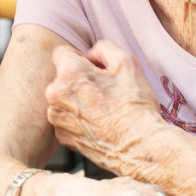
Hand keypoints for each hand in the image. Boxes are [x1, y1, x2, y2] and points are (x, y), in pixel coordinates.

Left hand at [44, 41, 161, 169]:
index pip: (62, 52)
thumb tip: (91, 54)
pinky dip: (78, 119)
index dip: (80, 57)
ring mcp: (57, 118)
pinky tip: (98, 124)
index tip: (95, 68)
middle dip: (79, 79)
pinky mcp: (63, 137)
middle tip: (105, 90)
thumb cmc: (135, 105)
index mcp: (69, 73)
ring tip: (103, 109)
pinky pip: (66, 120)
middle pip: (62, 77)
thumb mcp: (127, 62)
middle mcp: (56, 95)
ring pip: (63, 99)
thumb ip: (104, 48)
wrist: (139, 147)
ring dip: (77, 100)